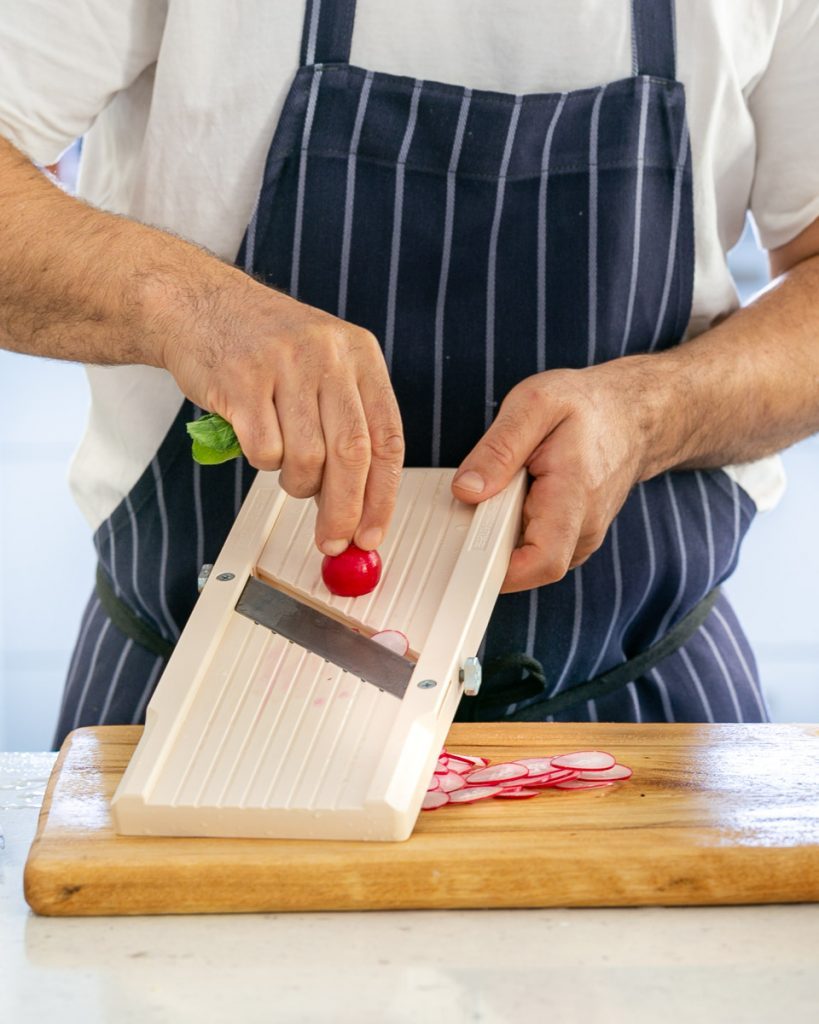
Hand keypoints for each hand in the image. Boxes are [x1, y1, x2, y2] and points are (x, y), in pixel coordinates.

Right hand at [155, 264, 403, 555]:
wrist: (199, 304)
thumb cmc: (264, 346)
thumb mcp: (322, 366)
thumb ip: (345, 425)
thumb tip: (358, 504)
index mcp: (359, 354)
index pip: (387, 438)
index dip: (383, 495)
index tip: (372, 532)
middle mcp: (328, 354)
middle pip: (351, 454)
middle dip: (344, 509)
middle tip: (333, 537)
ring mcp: (285, 364)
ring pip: (307, 458)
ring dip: (297, 484)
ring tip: (287, 472)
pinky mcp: (242, 379)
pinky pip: (264, 450)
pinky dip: (262, 463)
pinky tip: (258, 443)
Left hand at [451, 363, 649, 592]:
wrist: (633, 415)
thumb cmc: (586, 407)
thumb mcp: (534, 405)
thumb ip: (498, 449)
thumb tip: (466, 490)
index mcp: (573, 496)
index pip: (543, 562)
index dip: (500, 570)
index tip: (470, 550)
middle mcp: (584, 528)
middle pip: (525, 564)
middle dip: (491, 538)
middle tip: (487, 494)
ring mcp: (582, 538)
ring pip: (528, 557)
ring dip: (505, 530)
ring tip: (512, 486)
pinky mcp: (575, 540)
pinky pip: (535, 548)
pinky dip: (517, 527)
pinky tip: (522, 496)